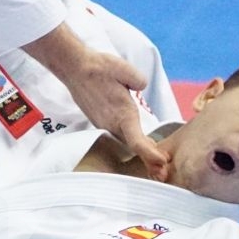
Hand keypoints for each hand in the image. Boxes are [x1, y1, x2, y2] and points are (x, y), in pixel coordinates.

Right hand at [68, 50, 167, 177]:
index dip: (150, 155)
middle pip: (133, 148)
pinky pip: (119, 134)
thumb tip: (141, 87)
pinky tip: (140, 139)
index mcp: (121, 114)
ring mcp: (104, 124)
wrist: (74, 67)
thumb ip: (139, 81)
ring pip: (125, 141)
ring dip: (140, 150)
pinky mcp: (99, 121)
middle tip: (165, 170)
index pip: (137, 142)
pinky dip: (130, 140)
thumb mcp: (124, 69)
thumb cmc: (99, 67)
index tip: (163, 162)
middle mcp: (111, 123)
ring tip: (157, 159)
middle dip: (149, 159)